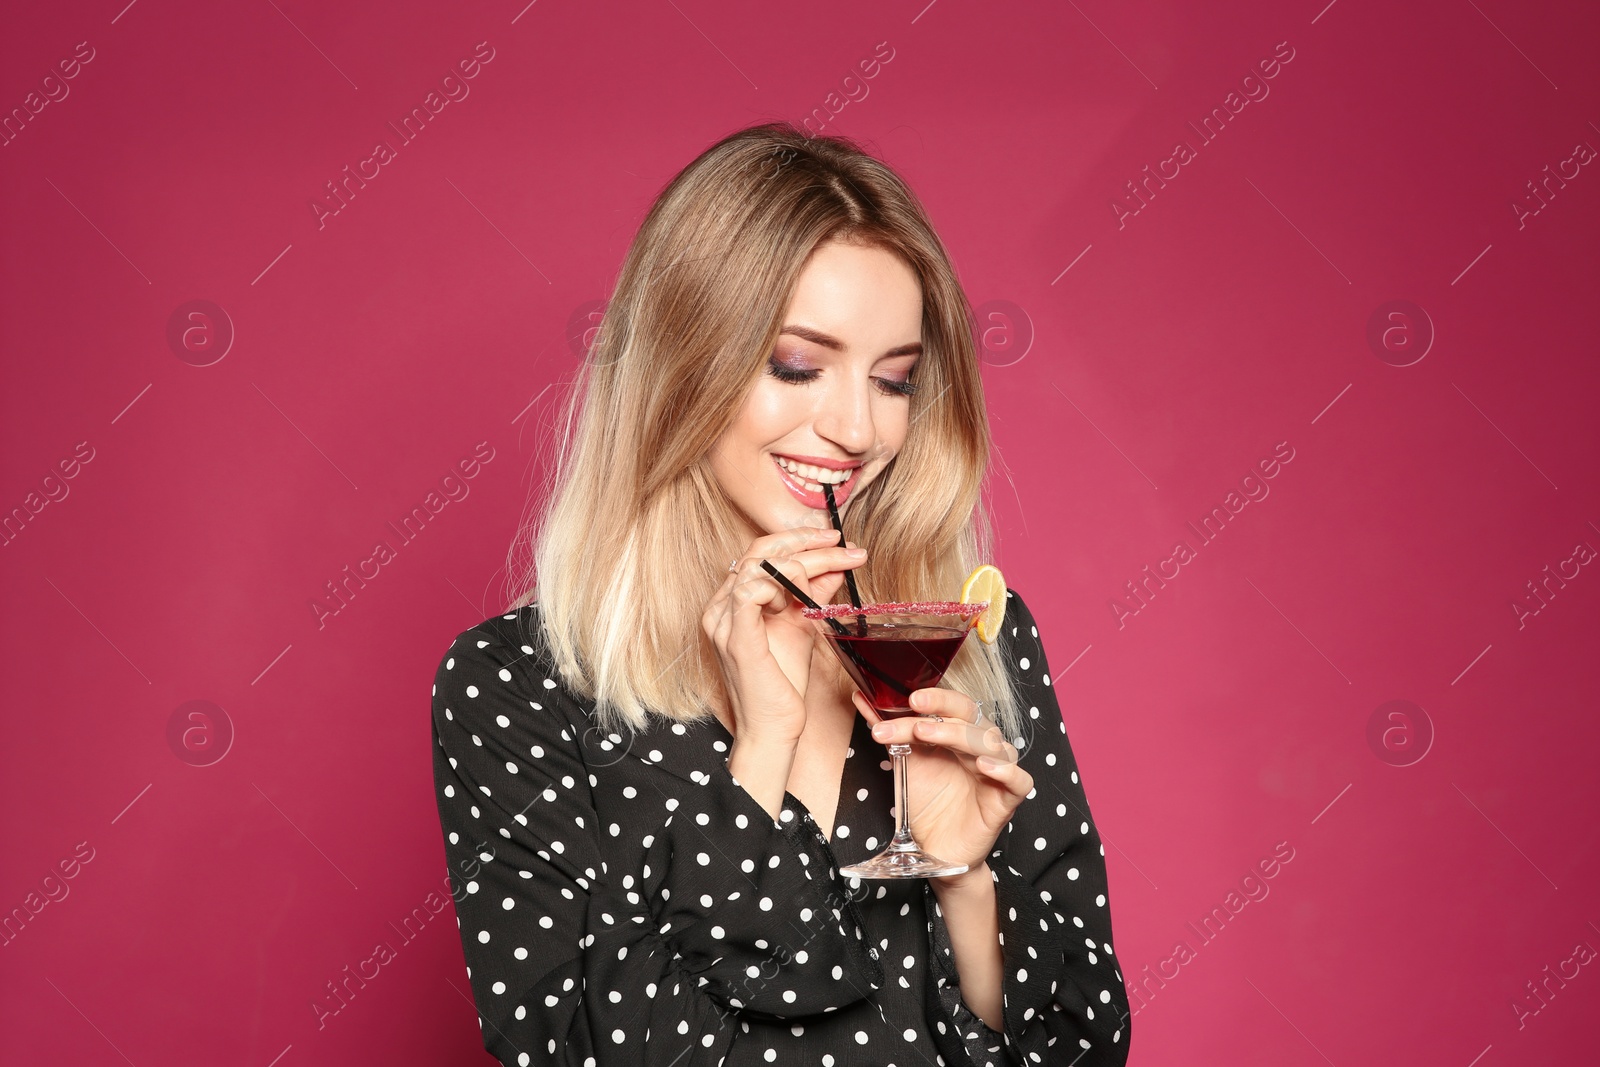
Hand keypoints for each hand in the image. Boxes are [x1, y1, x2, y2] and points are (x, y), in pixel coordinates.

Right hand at [702, 526, 867, 745]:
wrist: (775, 726)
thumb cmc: (783, 681)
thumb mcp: (802, 625)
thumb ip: (813, 594)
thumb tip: (835, 565)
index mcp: (732, 601)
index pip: (761, 552)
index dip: (799, 539)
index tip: (836, 540)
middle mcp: (721, 606)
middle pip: (760, 551)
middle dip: (805, 541)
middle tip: (841, 542)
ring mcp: (723, 620)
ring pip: (759, 564)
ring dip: (800, 563)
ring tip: (827, 577)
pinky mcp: (734, 636)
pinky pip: (751, 590)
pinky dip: (780, 586)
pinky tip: (797, 600)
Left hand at [856, 687, 1032, 877]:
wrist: (934, 848)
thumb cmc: (926, 801)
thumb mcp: (904, 761)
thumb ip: (888, 729)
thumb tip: (861, 697)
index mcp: (960, 732)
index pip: (951, 706)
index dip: (932, 700)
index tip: (905, 698)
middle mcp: (981, 746)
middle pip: (970, 717)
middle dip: (941, 709)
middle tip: (914, 710)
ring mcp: (997, 770)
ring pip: (990, 742)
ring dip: (958, 734)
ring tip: (925, 733)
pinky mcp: (1008, 799)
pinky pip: (1019, 780)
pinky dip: (1005, 770)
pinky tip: (982, 766)